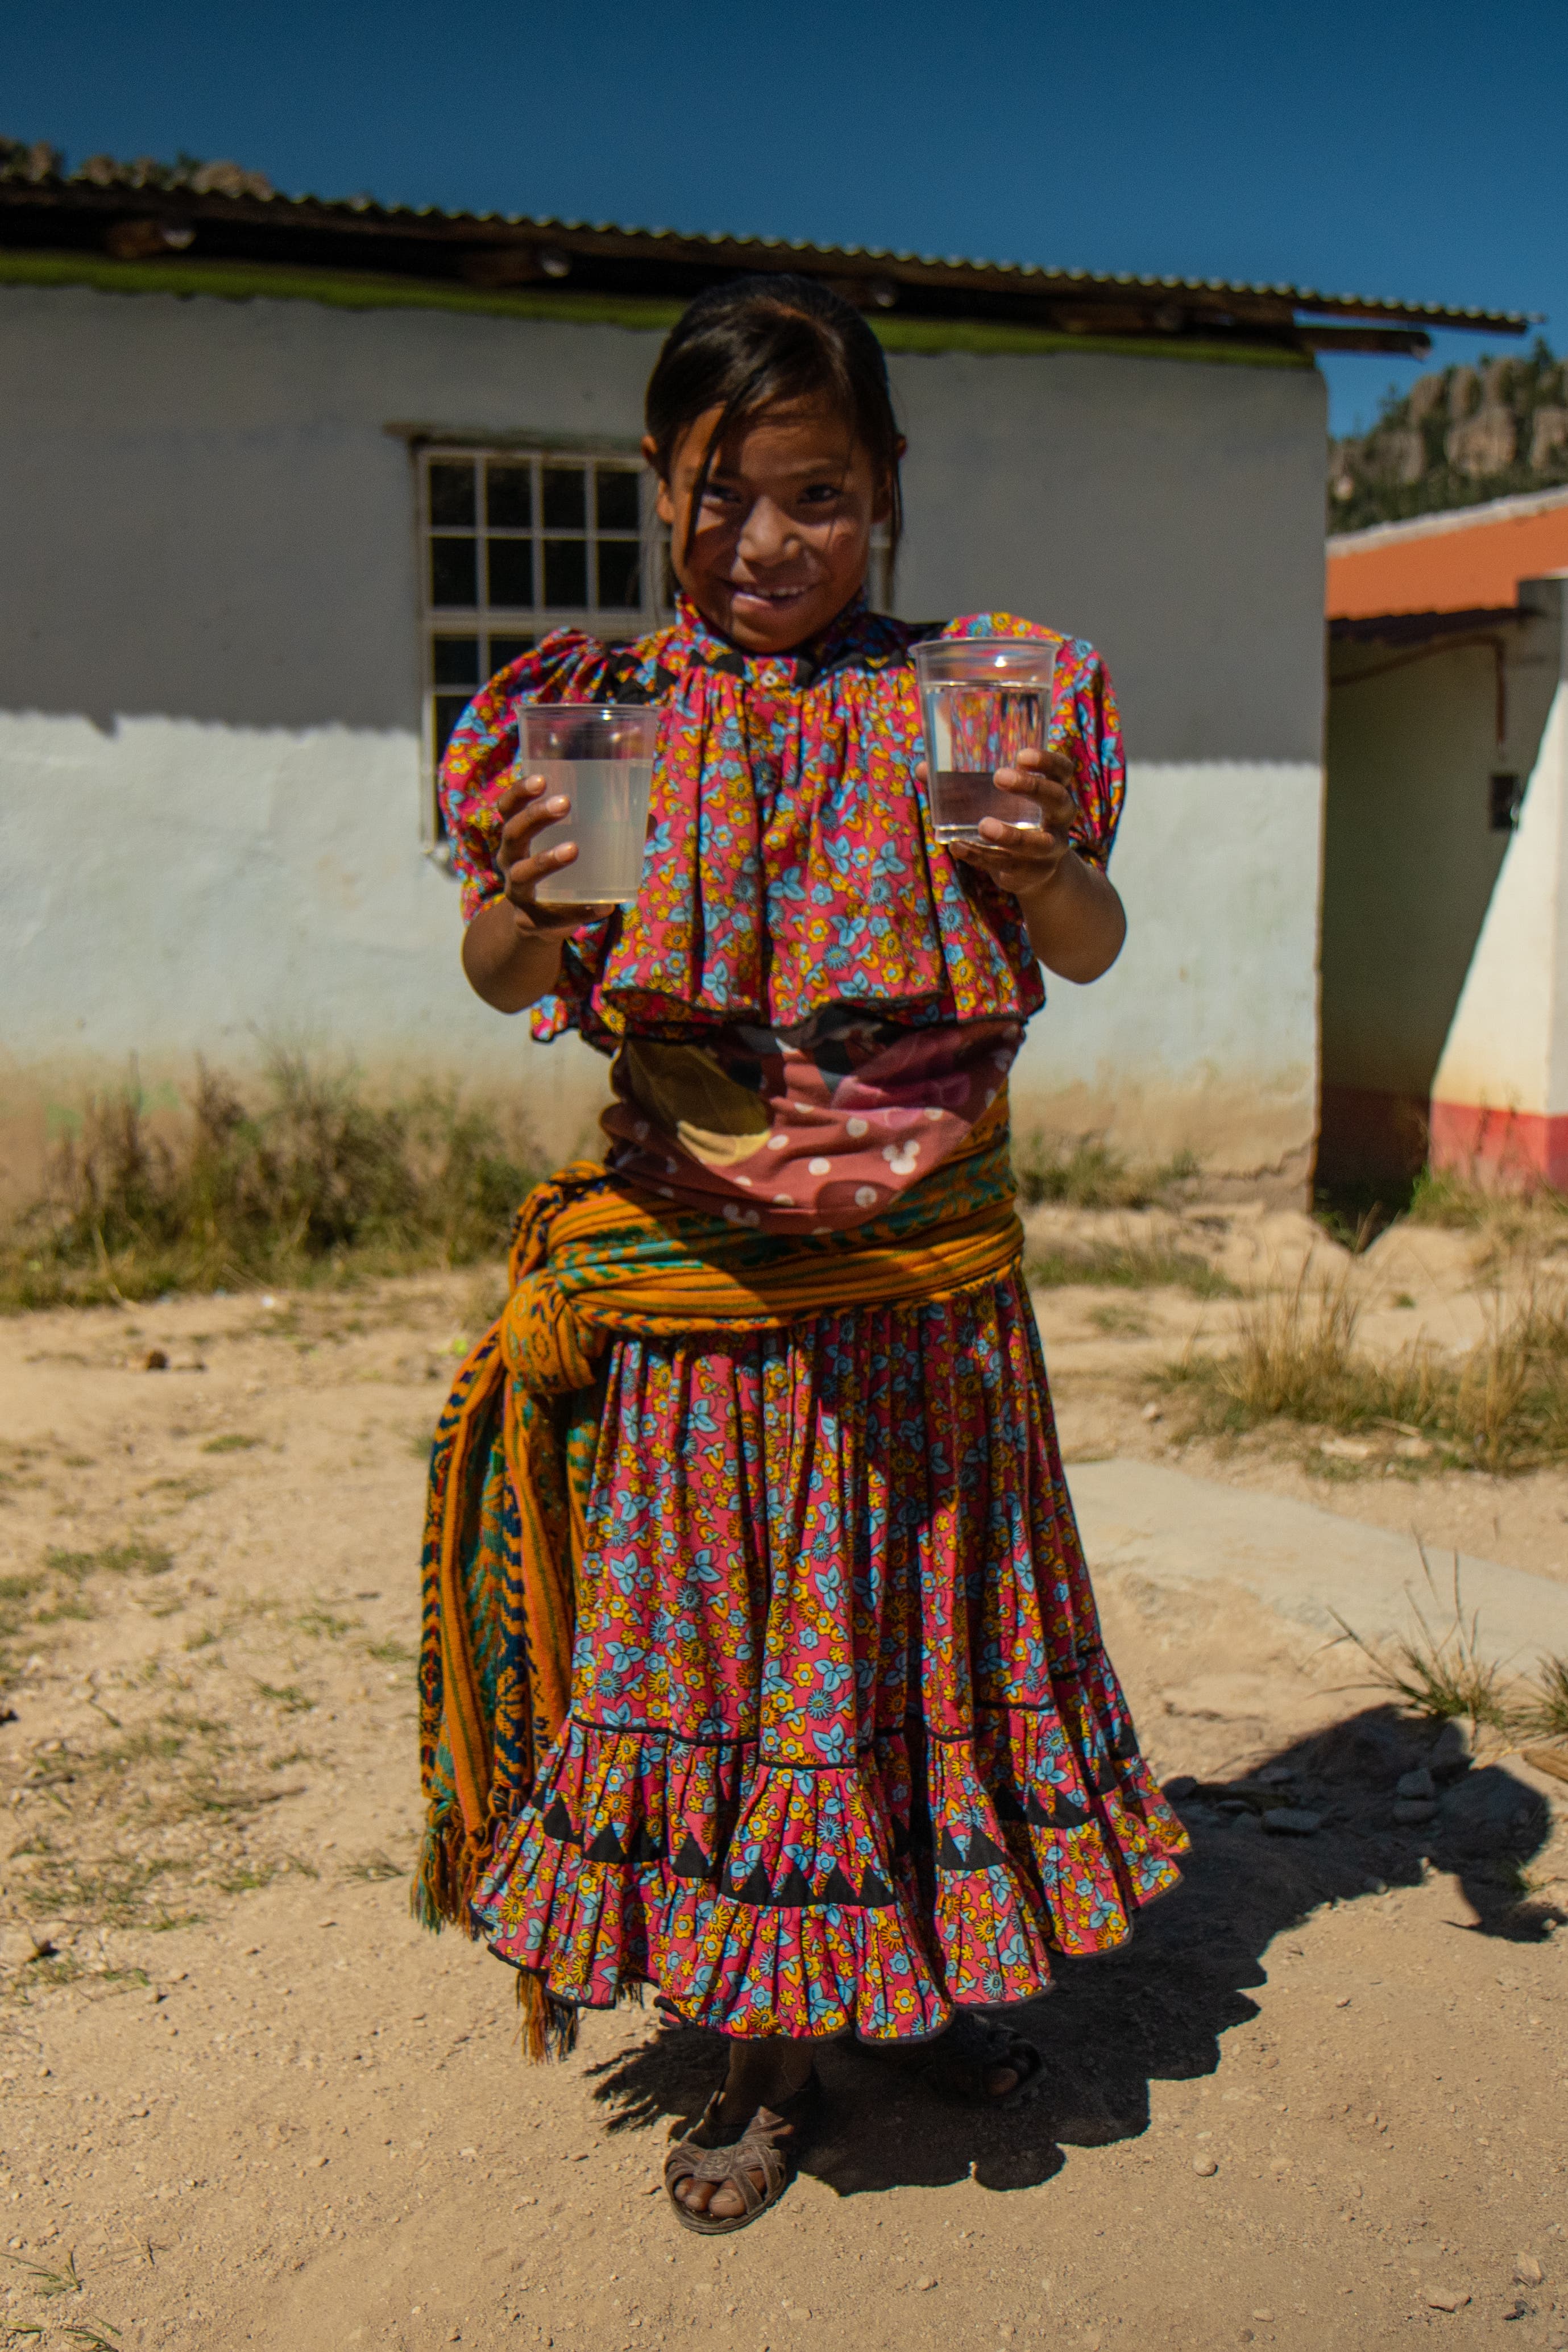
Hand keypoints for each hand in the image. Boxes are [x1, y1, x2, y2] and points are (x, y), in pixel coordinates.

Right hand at [491, 772, 600, 933]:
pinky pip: (553, 916)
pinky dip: (580, 912)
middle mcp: (509, 859)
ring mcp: (517, 891)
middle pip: (513, 833)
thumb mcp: (574, 846)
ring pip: (523, 874)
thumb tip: (649, 818)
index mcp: (518, 836)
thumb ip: (607, 831)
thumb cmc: (561, 872)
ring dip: (546, 859)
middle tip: (565, 803)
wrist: (540, 922)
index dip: (519, 792)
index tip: (541, 778)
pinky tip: (605, 907)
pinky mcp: (531, 920)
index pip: (508, 808)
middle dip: (536, 816)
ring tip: (574, 849)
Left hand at [921, 746, 1080, 900]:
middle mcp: (1059, 820)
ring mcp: (1050, 850)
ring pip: (1038, 844)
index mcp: (1053, 791)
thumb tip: (922, 769)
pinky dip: (981, 857)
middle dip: (1032, 787)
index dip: (1047, 761)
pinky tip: (958, 846)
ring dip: (1012, 835)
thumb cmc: (1007, 820)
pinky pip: (1009, 867)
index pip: (1062, 770)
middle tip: (1000, 777)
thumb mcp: (991, 800)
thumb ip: (960, 784)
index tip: (1021, 754)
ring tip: (984, 825)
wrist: (1030, 870)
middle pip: (1058, 800)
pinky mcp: (1032, 874)